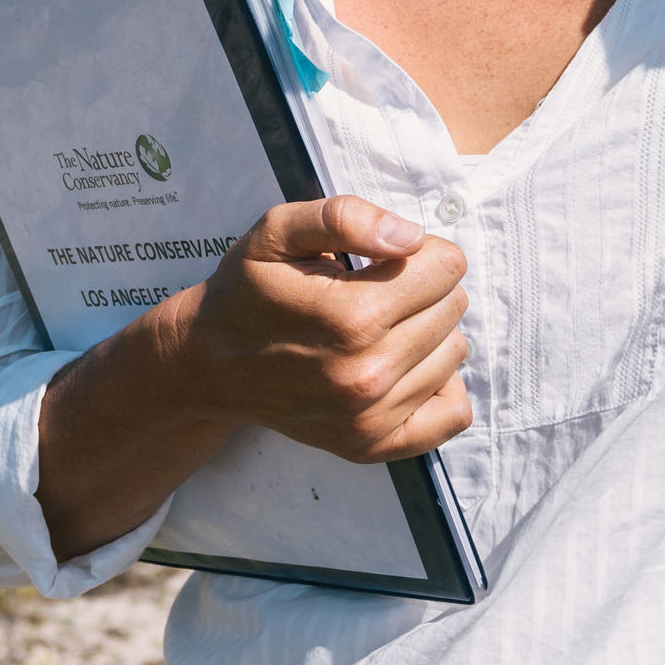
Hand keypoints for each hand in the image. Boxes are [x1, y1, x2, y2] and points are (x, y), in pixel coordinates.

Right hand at [163, 195, 476, 464]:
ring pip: (455, 352)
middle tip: (374, 292)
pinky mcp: (373, 446)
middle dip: (422, 289)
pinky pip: (453, 413)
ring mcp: (371, 418)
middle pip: (453, 308)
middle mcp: (368, 375)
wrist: (209, 363)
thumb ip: (343, 217)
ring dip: (427, 333)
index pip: (446, 267)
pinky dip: (439, 385)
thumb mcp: (276, 232)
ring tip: (377, 329)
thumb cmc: (249, 292)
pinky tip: (403, 367)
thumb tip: (409, 237)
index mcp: (351, 318)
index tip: (382, 260)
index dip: (418, 252)